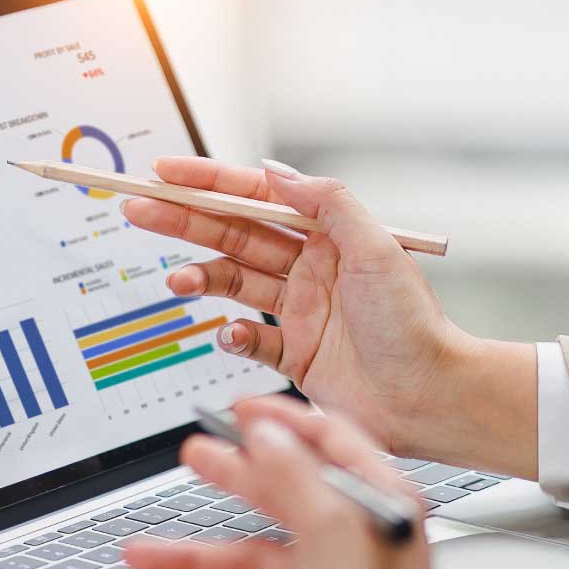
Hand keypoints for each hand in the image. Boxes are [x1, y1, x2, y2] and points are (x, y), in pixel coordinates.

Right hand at [122, 157, 536, 473]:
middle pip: (232, 235)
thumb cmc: (413, 326)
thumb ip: (328, 204)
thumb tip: (277, 171)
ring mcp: (298, 311)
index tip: (167, 173)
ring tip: (179, 282)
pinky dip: (235, 335)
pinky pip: (250, 338)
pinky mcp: (292, 353)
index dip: (209, 183)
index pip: (256, 198)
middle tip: (140, 209)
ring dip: (202, 278)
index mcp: (328, 236)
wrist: (428, 397)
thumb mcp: (377, 248)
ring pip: (233, 283)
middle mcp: (309, 269)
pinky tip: (232, 334)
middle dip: (184, 220)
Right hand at [124, 396, 547, 568]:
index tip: (239, 409)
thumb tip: (265, 431)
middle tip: (194, 457)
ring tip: (149, 556)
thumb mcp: (331, 527)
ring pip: (259, 559)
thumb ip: (292, 474)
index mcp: (374, 499)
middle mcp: (359, 537)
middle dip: (230, 478)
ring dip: (201, 557)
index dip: (280, 419)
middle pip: (283, 494)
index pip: (326, 438)